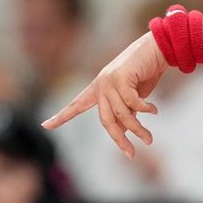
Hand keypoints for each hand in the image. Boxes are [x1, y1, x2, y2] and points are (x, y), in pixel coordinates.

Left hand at [42, 32, 167, 157]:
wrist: (157, 48)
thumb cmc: (146, 71)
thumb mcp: (134, 95)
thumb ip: (125, 110)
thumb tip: (123, 131)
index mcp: (99, 88)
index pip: (77, 104)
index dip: (61, 117)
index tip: (45, 125)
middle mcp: (101, 84)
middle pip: (106, 120)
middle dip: (119, 140)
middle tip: (131, 154)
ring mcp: (109, 80)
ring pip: (122, 114)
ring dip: (138, 130)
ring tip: (149, 139)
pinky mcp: (121, 77)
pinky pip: (132, 102)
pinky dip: (144, 109)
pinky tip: (154, 110)